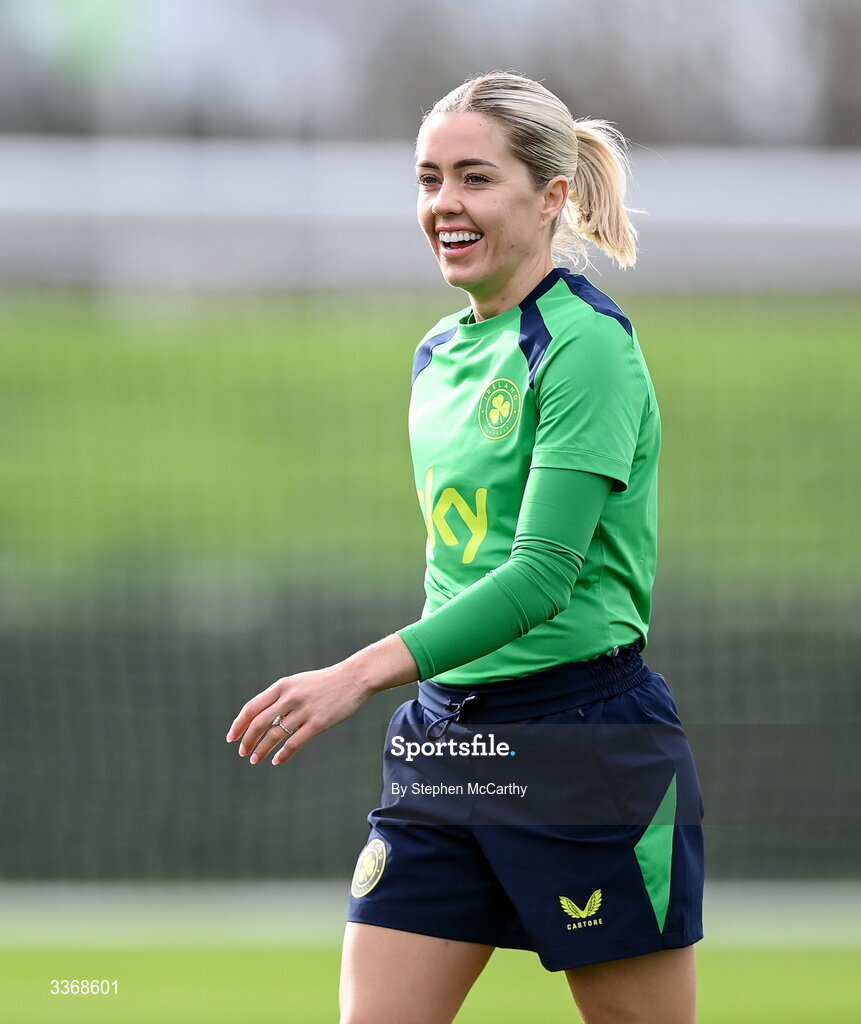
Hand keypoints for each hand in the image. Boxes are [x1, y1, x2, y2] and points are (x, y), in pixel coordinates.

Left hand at [225, 663, 369, 764]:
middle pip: (259, 723)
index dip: (239, 724)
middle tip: (243, 752)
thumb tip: (262, 719)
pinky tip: (276, 760)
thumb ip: (280, 697)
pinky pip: (294, 743)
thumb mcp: (298, 683)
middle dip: (248, 740)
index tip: (231, 737)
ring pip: (275, 735)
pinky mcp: (318, 723)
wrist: (354, 678)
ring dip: (262, 749)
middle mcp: (290, 697)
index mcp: (282, 685)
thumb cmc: (324, 683)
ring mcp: (304, 710)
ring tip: (255, 759)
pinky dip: (282, 754)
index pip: (252, 707)